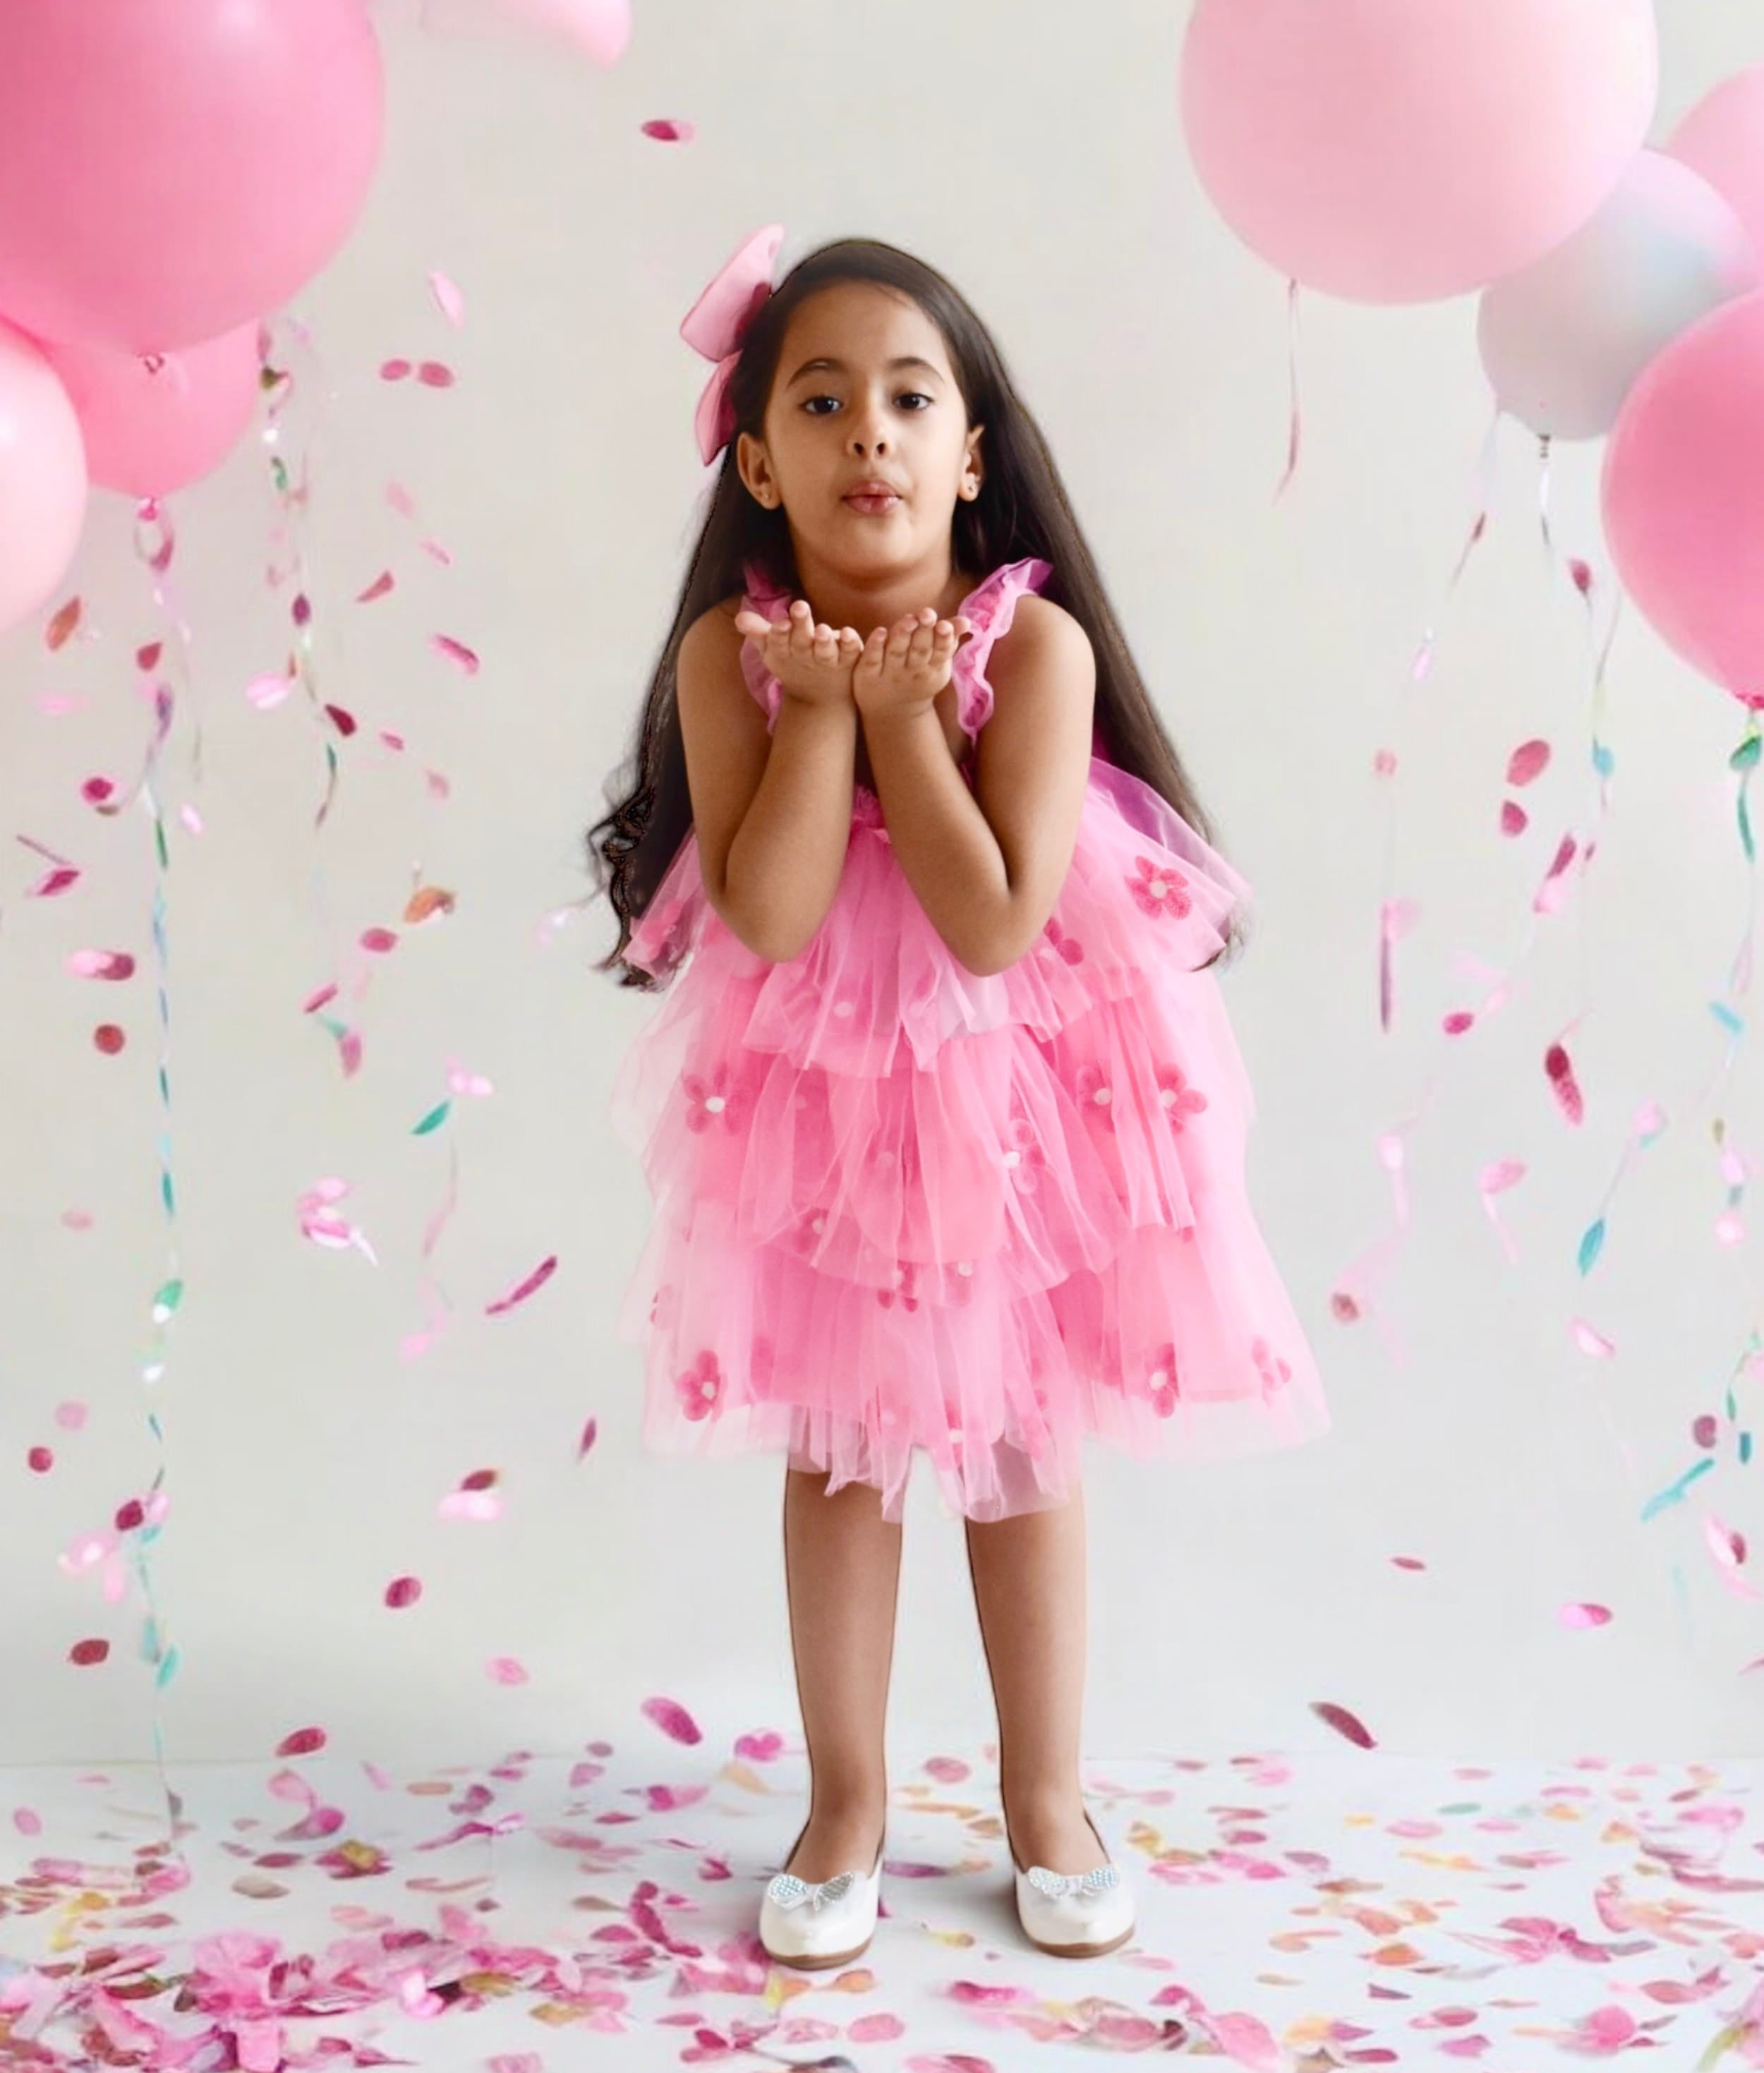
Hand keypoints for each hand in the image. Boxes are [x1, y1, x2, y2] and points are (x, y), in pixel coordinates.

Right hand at [733, 598, 862, 709]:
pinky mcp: (847, 660)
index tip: (781, 622)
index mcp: (783, 651)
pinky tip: (849, 633)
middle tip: (800, 607)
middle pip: (801, 640)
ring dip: (823, 640)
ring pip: (825, 650)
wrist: (819, 697)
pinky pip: (850, 652)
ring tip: (823, 629)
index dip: (779, 632)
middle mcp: (804, 655)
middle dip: (800, 625)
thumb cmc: (791, 662)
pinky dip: (850, 644)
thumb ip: (757, 632)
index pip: (778, 641)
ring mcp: (826, 659)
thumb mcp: (772, 648)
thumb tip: (739, 618)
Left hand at [852, 607, 973, 723]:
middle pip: (919, 650)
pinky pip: (872, 659)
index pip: (941, 651)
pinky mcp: (868, 675)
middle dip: (924, 632)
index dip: (943, 638)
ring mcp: (890, 674)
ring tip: (909, 619)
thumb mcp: (938, 662)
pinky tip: (880, 631)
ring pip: (897, 653)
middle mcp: (912, 671)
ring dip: (902, 635)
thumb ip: (949, 639)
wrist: (893, 713)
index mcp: (932, 667)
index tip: (945, 625)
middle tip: (927, 614)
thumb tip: (966, 621)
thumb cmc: (919, 675)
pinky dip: (876, 646)